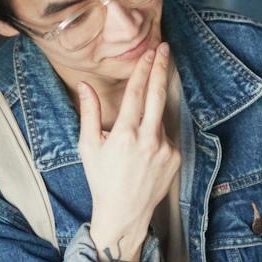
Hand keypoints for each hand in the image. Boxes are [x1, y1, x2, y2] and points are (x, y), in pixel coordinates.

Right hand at [76, 46, 179, 261]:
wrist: (125, 212)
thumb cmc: (102, 179)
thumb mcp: (89, 146)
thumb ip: (89, 113)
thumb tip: (84, 85)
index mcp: (125, 134)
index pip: (137, 93)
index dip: (143, 70)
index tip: (149, 52)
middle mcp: (149, 139)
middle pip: (158, 94)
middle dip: (161, 69)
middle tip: (165, 49)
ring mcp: (166, 149)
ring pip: (162, 116)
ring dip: (156, 106)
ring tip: (148, 104)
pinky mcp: (176, 157)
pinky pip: (167, 134)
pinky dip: (158, 131)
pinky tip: (146, 143)